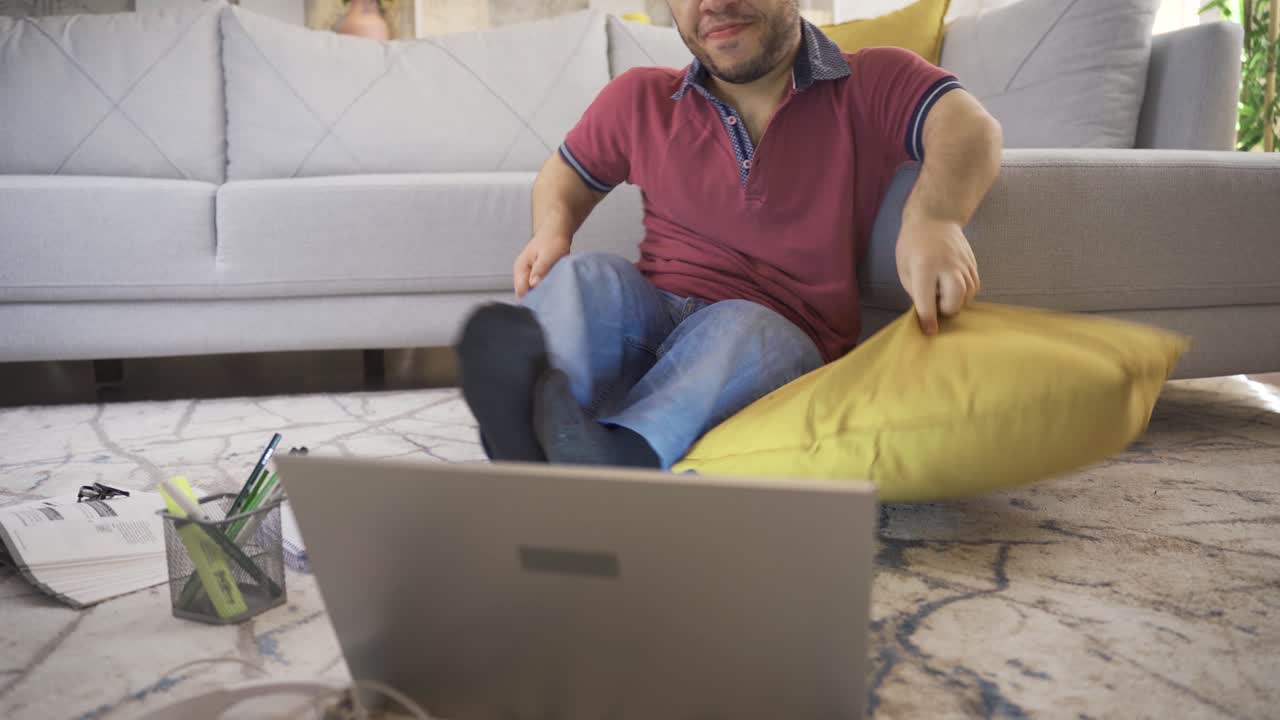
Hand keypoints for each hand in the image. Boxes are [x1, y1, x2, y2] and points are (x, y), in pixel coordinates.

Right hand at [513, 232, 570, 298]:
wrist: (556, 231)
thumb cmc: (553, 241)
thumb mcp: (548, 256)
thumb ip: (540, 270)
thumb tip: (533, 284)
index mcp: (520, 268)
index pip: (521, 291)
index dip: (532, 299)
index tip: (545, 303)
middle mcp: (520, 273)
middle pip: (524, 294)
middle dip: (536, 299)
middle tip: (550, 302)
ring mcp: (526, 274)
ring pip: (530, 292)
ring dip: (540, 295)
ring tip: (552, 296)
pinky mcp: (533, 275)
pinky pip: (535, 288)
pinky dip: (543, 290)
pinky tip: (552, 291)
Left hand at [895, 216, 980, 335]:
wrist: (934, 219)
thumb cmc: (913, 246)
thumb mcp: (905, 269)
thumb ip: (915, 292)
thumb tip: (927, 314)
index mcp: (925, 266)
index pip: (927, 299)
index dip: (928, 319)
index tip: (929, 331)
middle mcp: (948, 265)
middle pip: (956, 296)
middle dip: (947, 309)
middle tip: (937, 306)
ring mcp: (963, 263)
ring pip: (968, 293)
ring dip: (957, 302)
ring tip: (944, 297)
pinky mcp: (973, 263)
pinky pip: (974, 287)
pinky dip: (965, 295)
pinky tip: (954, 291)